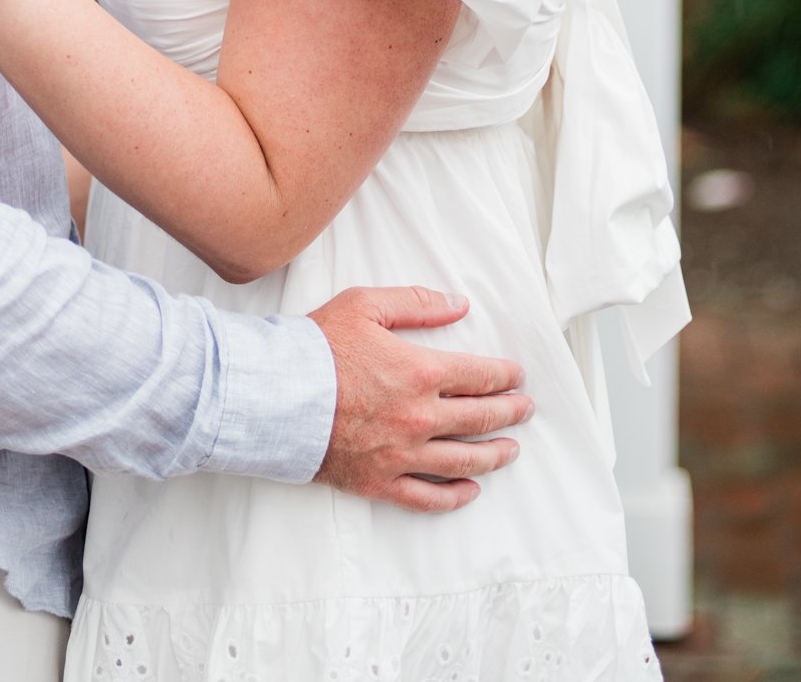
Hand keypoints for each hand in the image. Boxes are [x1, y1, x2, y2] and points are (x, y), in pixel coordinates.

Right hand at [310, 287, 531, 512]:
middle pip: (480, 418)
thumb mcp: (365, 305)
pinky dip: (455, 496)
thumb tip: (459, 305)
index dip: (504, 376)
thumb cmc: (317, 347)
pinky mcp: (380, 481)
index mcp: (420, 372)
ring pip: (463, 460)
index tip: (517, 377)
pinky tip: (470, 490)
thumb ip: (416, 303)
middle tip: (525, 410)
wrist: (275, 395)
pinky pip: (428, 497)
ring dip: (493, 455)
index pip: (479, 376)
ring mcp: (402, 454)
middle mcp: (420, 417)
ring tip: (511, 450)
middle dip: (509, 413)